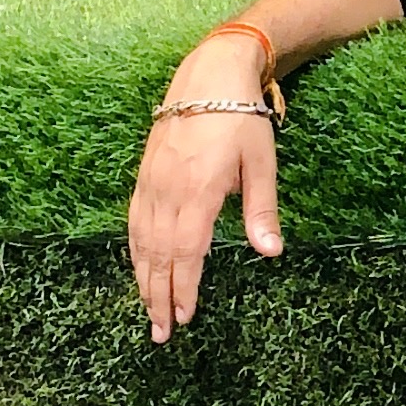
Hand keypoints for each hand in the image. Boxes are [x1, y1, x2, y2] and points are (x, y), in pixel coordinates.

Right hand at [127, 79, 282, 340]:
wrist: (209, 73)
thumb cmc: (241, 117)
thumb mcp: (262, 162)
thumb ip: (262, 209)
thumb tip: (270, 253)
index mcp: (199, 190)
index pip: (187, 251)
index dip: (184, 286)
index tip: (185, 317)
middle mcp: (168, 189)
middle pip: (159, 253)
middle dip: (158, 295)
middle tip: (161, 332)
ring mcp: (151, 181)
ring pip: (141, 240)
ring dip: (143, 278)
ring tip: (148, 310)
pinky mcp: (145, 173)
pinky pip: (134, 219)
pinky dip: (135, 249)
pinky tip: (139, 267)